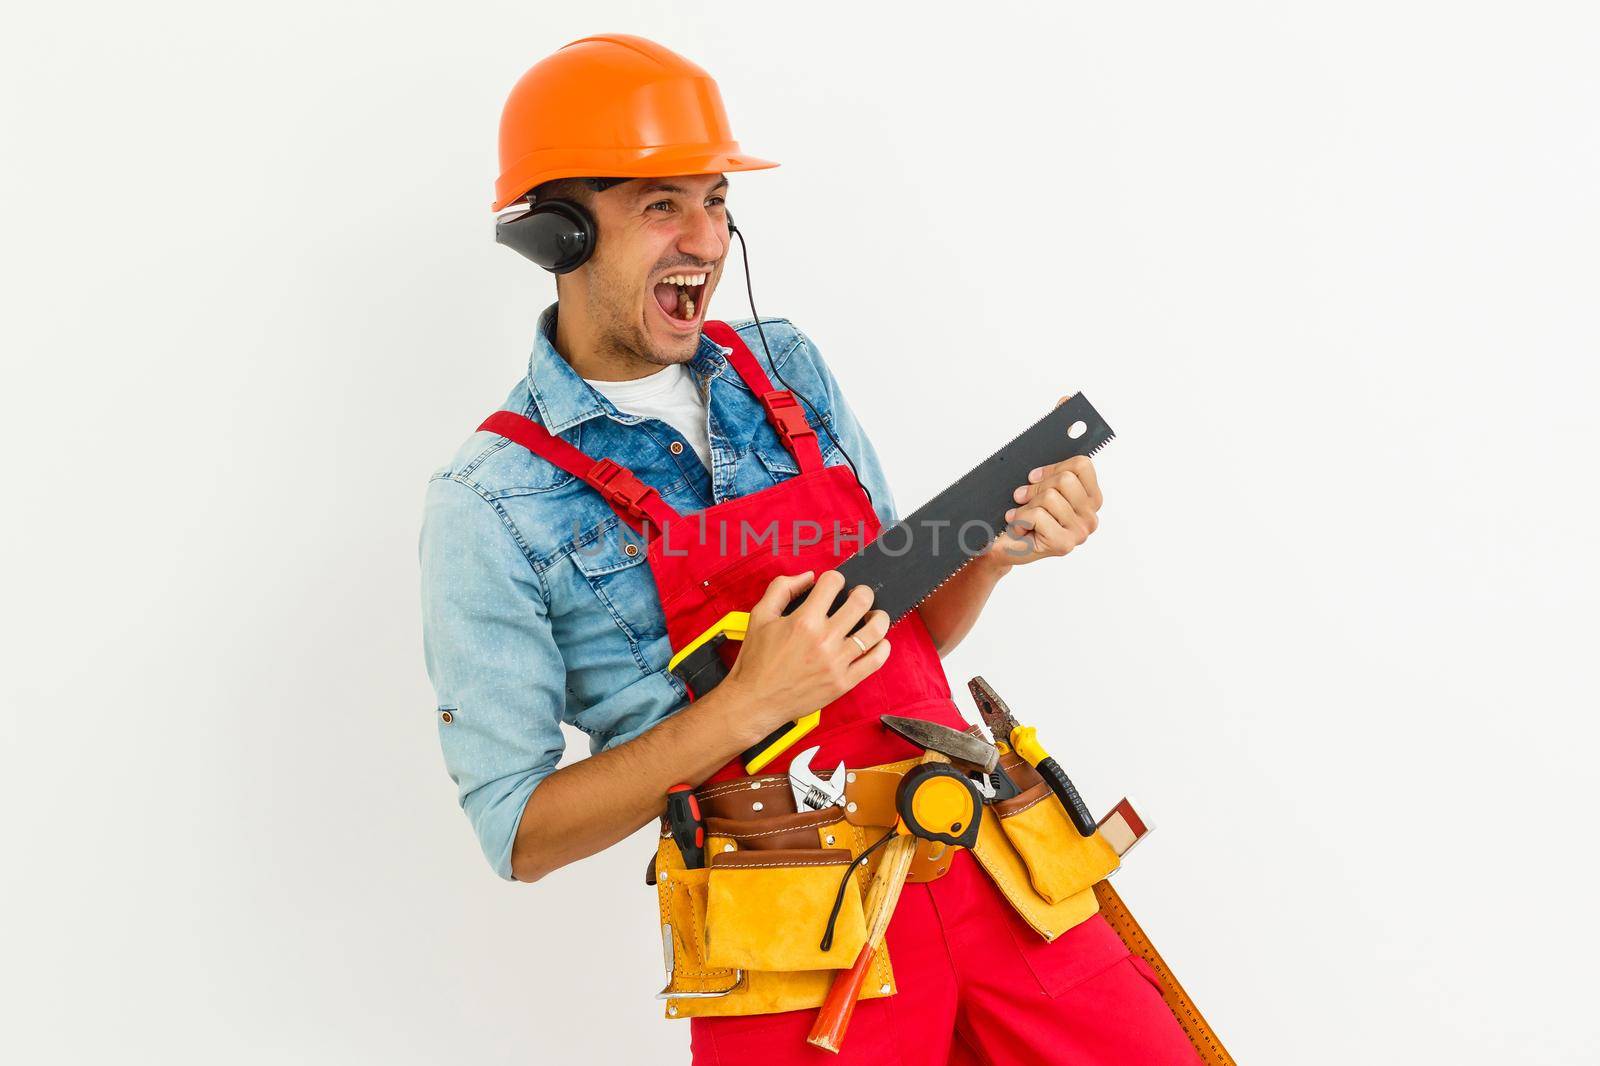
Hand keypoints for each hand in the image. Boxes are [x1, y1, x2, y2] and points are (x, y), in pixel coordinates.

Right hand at [722, 570, 891, 739]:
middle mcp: (823, 639)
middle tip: (859, 596)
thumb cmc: (756, 662)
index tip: (834, 586)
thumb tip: (807, 577)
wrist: (755, 701)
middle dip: (863, 592)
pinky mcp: (843, 682)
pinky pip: (875, 661)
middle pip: (861, 602)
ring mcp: (836, 662)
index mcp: (804, 621)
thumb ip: (781, 589)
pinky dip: (883, 648)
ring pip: (875, 631)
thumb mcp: (759, 616)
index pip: (834, 583)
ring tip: (873, 616)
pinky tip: (878, 642)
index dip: (835, 579)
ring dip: (879, 617)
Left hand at [985, 396, 1103, 569]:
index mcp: (1090, 497)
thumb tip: (1066, 400)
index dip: (1052, 466)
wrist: (996, 543)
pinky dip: (1020, 519)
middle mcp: (1091, 515)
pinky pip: (1038, 515)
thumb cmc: (1016, 508)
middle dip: (1035, 487)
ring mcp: (1080, 532)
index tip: (1032, 475)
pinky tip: (1018, 528)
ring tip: (1020, 516)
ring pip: (1050, 497)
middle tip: (1022, 497)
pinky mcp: (1064, 545)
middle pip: (1065, 479)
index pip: (1081, 463)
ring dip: (1025, 506)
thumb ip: (1054, 440)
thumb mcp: (1034, 472)